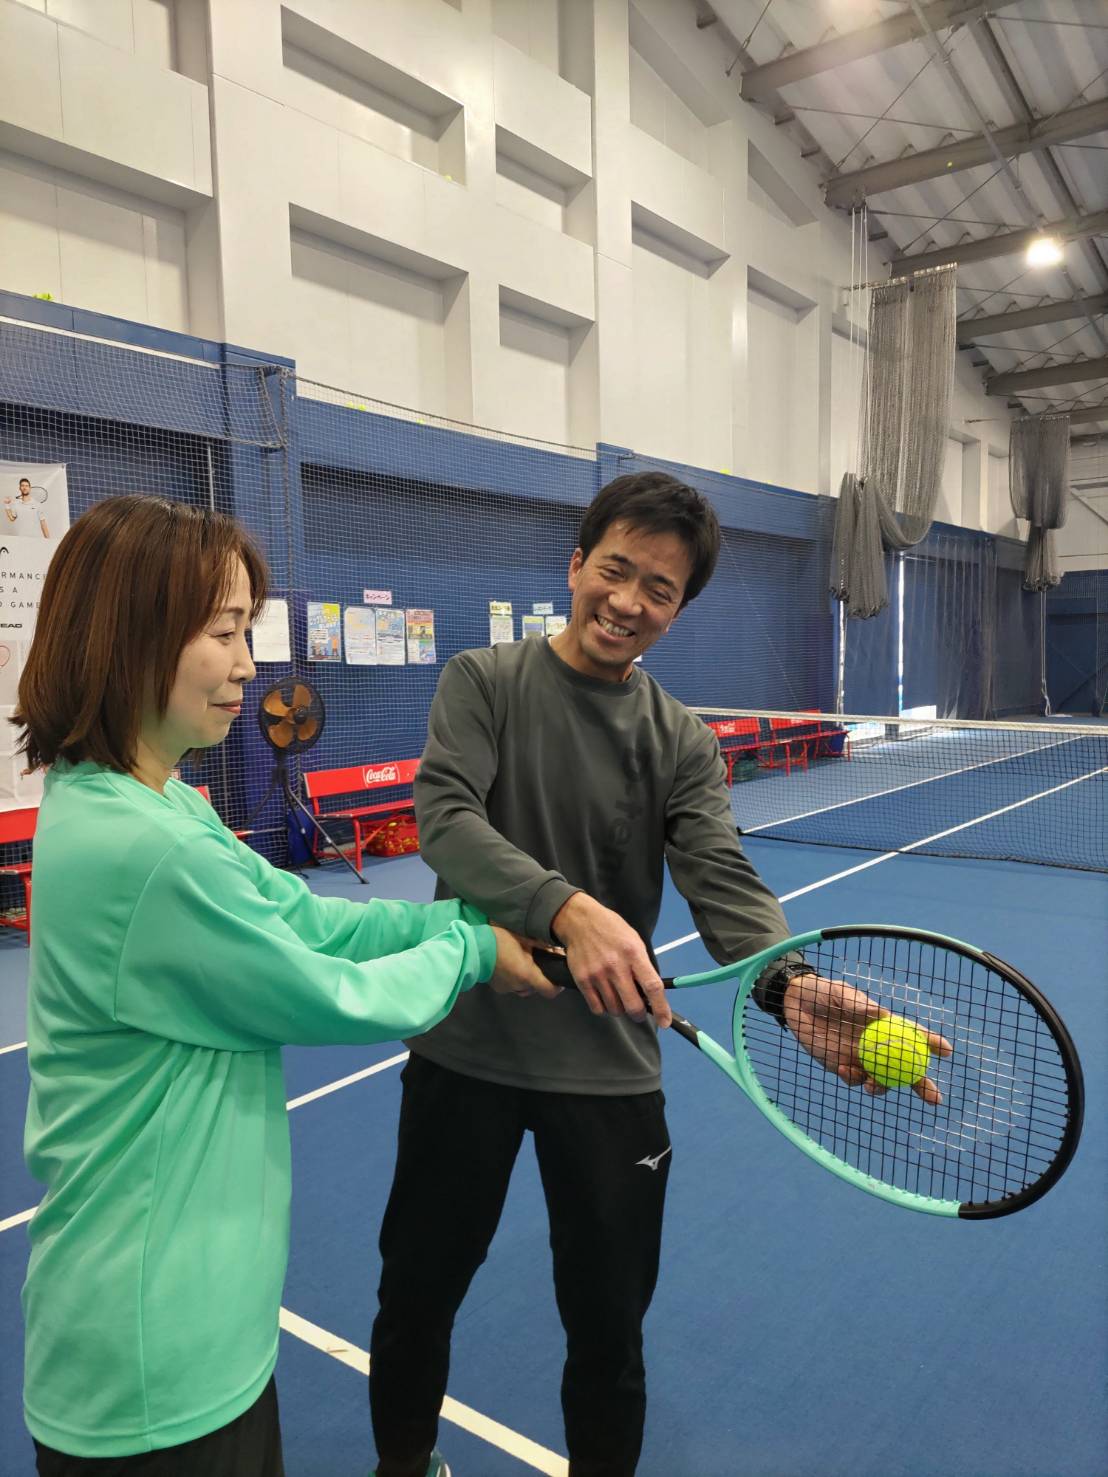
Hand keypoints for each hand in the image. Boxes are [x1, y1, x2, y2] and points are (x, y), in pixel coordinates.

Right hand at [488, 926, 563, 999]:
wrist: (473, 948)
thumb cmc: (500, 940)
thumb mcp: (524, 938)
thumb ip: (541, 945)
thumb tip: (556, 950)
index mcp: (528, 975)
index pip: (550, 991)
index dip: (557, 986)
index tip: (558, 977)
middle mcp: (519, 986)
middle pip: (536, 988)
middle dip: (540, 977)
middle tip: (539, 962)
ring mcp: (507, 989)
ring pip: (524, 987)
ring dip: (526, 978)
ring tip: (523, 962)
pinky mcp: (498, 988)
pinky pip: (512, 985)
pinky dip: (515, 978)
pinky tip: (510, 964)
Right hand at [550, 893, 671, 1026]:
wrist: (580, 921)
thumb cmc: (612, 930)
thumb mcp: (634, 941)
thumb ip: (642, 965)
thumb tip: (650, 992)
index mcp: (634, 954)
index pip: (652, 987)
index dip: (660, 1008)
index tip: (664, 1021)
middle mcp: (616, 966)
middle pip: (632, 1005)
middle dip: (638, 1014)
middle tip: (637, 1012)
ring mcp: (598, 975)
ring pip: (614, 1009)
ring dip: (620, 1010)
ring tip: (618, 998)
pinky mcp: (582, 980)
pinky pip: (597, 1008)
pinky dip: (603, 1008)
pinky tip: (604, 997)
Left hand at [782, 973, 952, 1104]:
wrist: (797, 1003)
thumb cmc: (825, 993)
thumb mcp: (842, 994)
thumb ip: (858, 1005)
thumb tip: (880, 1014)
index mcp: (884, 1025)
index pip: (913, 1034)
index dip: (932, 1043)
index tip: (946, 1051)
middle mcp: (877, 1044)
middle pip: (906, 1068)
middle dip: (922, 1084)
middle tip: (935, 1098)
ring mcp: (862, 1057)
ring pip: (882, 1080)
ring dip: (882, 1087)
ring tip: (872, 1084)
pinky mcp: (842, 1066)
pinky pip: (854, 1079)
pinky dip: (853, 1079)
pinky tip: (843, 1068)